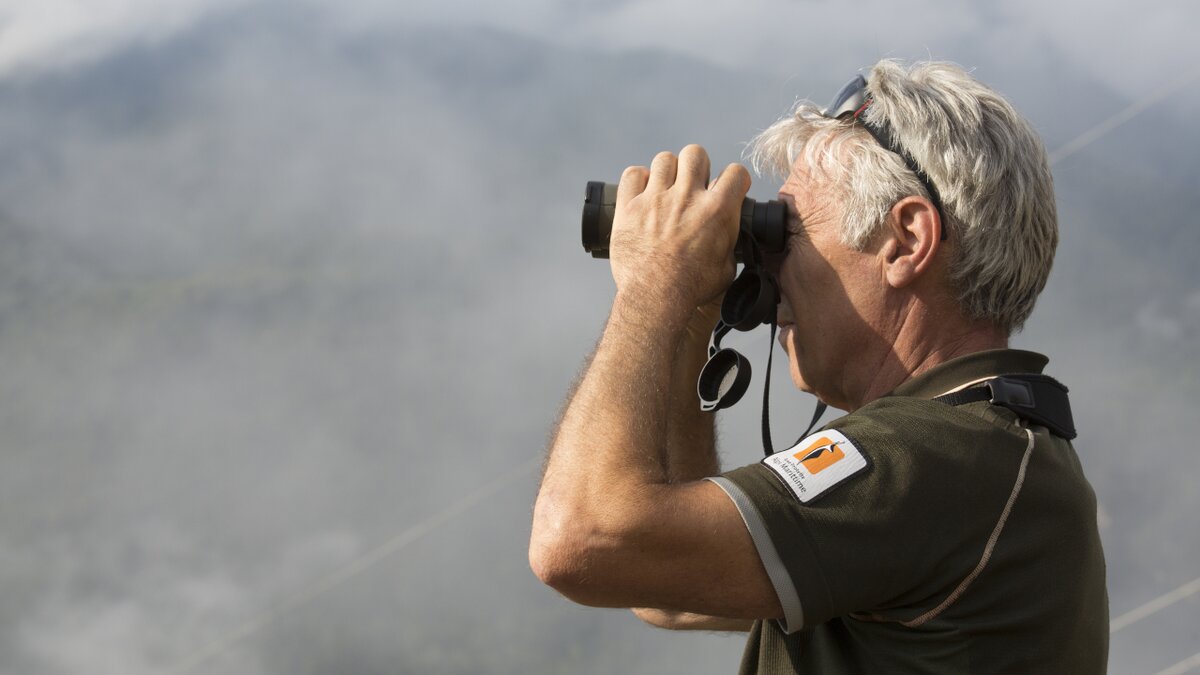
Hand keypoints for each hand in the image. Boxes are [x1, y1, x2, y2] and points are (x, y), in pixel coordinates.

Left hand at [609, 145, 750, 315]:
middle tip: (692, 186)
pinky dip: (637, 180)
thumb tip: (728, 237)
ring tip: (665, 190)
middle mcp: (688, 197)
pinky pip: (632, 174)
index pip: (735, 172)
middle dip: (697, 167)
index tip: (727, 188)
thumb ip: (728, 244)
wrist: (656, 297)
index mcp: (717, 210)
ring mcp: (656, 198)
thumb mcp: (726, 269)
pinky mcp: (629, 206)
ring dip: (667, 172)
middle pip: (696, 153)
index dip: (733, 179)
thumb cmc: (692, 288)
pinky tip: (641, 194)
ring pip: (664, 159)